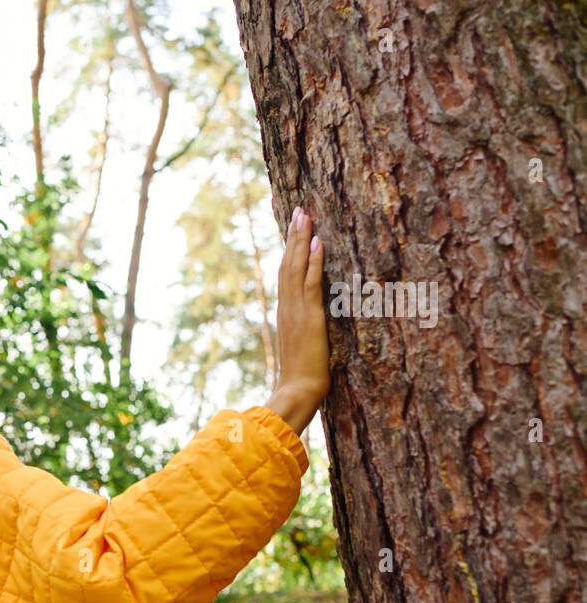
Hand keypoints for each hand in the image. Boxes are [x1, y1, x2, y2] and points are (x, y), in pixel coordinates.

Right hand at [265, 205, 329, 435]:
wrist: (298, 391)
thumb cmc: (302, 378)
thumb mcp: (303, 349)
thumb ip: (304, 334)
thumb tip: (310, 328)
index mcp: (286, 313)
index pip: (286, 275)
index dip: (290, 251)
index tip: (295, 229)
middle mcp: (287, 307)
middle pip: (288, 264)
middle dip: (293, 236)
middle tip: (298, 210)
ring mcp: (296, 310)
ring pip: (296, 268)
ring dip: (301, 240)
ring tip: (304, 216)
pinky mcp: (309, 316)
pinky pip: (310, 282)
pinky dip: (313, 261)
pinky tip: (317, 242)